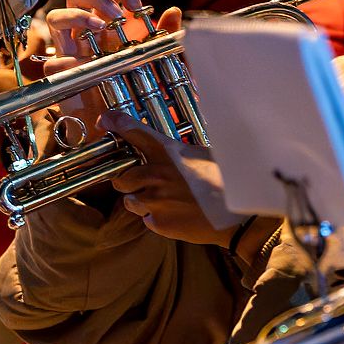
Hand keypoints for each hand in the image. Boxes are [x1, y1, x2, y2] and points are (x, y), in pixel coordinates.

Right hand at [46, 0, 181, 130]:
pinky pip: (52, 61)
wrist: (121, 126)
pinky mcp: (60, 75)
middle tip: (115, 14)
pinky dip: (66, 59)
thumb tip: (174, 12)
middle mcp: (85, 32)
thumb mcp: (158, 60)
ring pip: (55, 16)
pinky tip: (84, 62)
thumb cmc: (137, 89)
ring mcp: (70, 51)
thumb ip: (166, 36)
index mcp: (107, 22)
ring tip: (99, 27)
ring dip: (76, 16)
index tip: (136, 6)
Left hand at [104, 112, 239, 243]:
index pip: (133, 131)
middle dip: (128, 181)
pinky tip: (176, 215)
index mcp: (168, 152)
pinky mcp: (158, 222)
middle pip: (120, 177)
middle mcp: (156, 175)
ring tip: (165, 202)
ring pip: (130, 201)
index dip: (115, 123)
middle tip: (144, 183)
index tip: (105, 121)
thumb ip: (180, 154)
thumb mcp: (205, 155)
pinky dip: (156, 218)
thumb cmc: (227, 183)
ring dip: (141, 201)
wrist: (238, 217)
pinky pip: (147, 219)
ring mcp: (155, 200)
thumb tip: (171, 152)